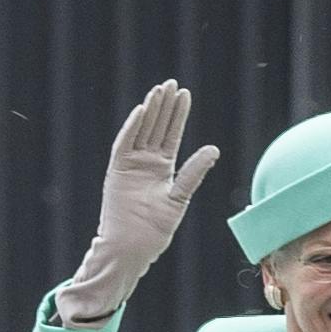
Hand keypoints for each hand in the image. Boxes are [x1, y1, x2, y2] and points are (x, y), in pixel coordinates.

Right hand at [53, 82, 222, 326]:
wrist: (131, 248)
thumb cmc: (155, 230)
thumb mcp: (180, 196)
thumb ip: (194, 172)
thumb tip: (214, 149)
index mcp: (162, 169)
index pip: (171, 135)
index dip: (178, 115)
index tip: (185, 94)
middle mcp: (145, 163)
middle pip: (156, 127)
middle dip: (164, 106)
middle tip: (172, 83)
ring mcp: (130, 166)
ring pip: (141, 131)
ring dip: (150, 111)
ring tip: (160, 90)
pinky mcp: (117, 171)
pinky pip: (124, 144)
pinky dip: (132, 127)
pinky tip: (143, 110)